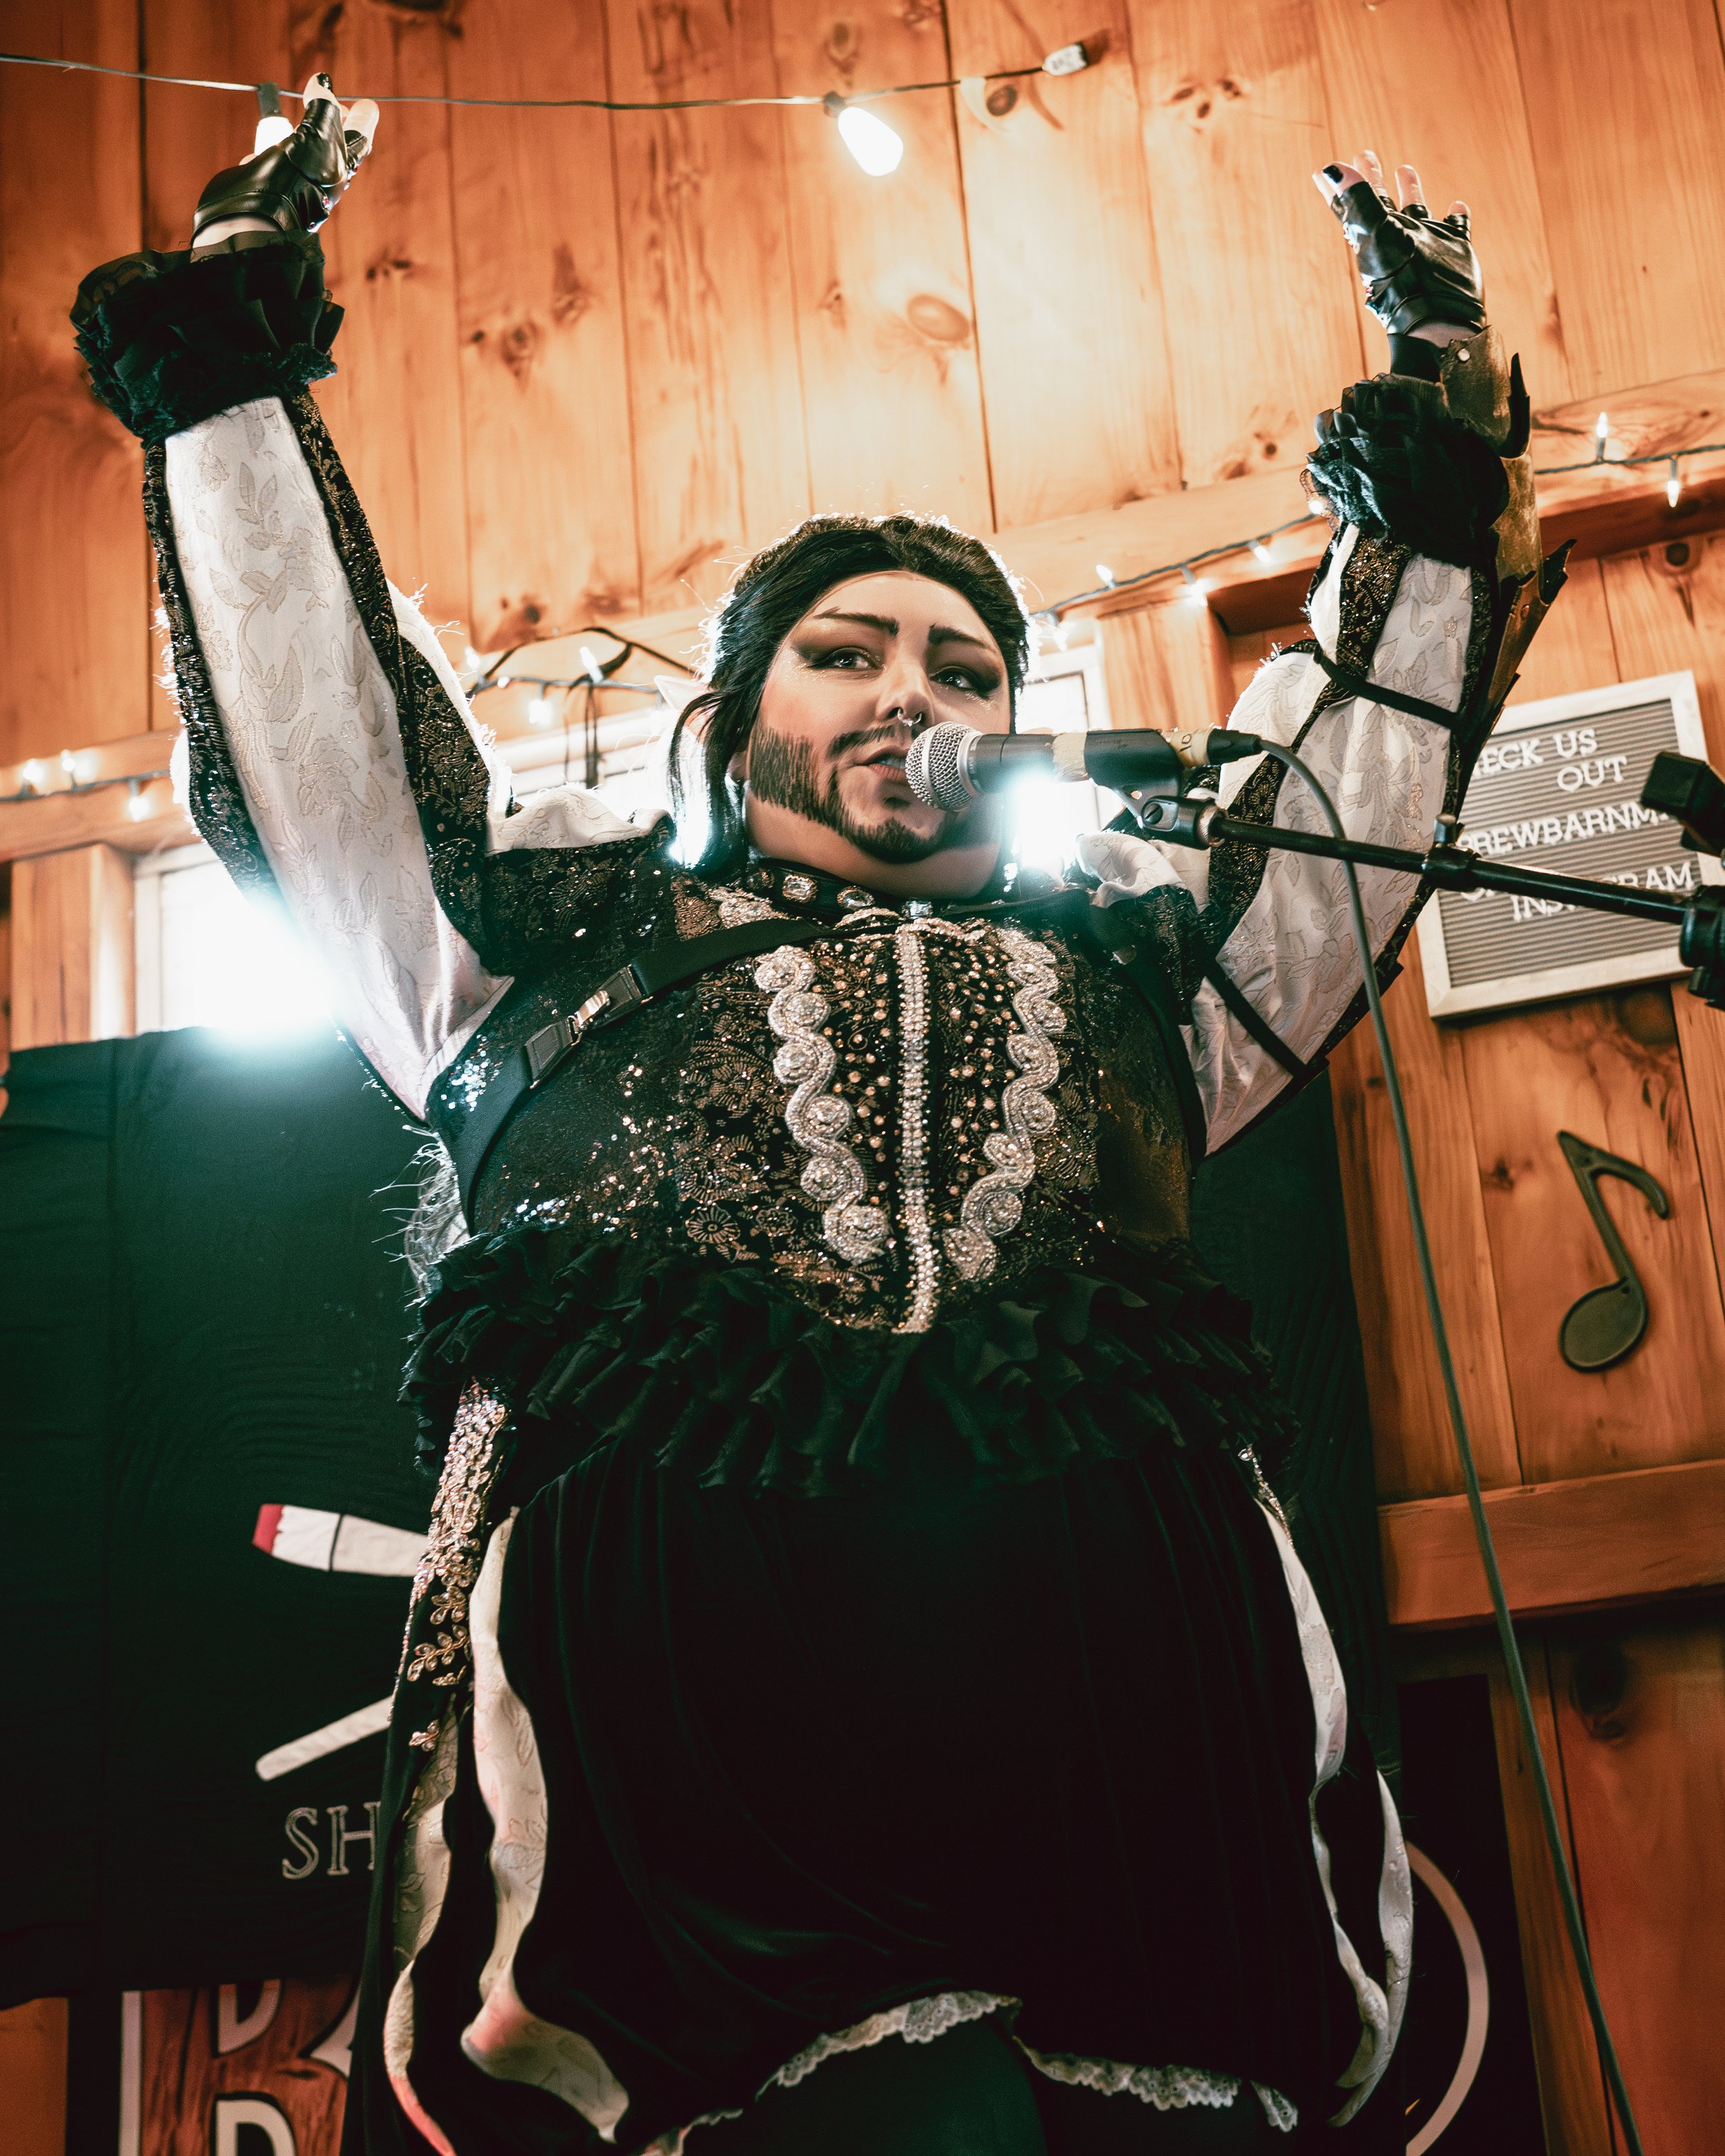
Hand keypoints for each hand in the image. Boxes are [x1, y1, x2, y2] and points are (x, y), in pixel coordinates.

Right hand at [193, 74, 378, 247]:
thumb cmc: (298, 176)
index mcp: (343, 163)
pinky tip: (263, 152)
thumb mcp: (319, 132)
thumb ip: (323, 107)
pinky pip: (277, 164)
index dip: (363, 118)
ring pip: (305, 152)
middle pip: (335, 144)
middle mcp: (325, 174)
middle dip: (336, 124)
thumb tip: (322, 83)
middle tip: (338, 107)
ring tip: (297, 121)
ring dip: (303, 136)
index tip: (368, 104)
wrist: (262, 215)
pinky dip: (272, 154)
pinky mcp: (273, 184)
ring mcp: (299, 180)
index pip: (360, 136)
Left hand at [1313, 151, 1481, 341]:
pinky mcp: (1455, 253)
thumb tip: (1331, 170)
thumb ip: (1357, 204)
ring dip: (1410, 190)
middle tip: (1365, 155)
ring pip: (1416, 210)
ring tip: (1405, 168)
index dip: (1343, 185)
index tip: (1329, 166)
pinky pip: (1456, 228)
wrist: (1438, 323)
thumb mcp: (1377, 236)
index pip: (1356, 202)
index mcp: (1378, 234)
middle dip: (1372, 180)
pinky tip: (1457, 204)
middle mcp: (1400, 238)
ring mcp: (1428, 245)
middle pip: (1382, 203)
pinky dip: (1456, 215)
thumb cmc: (1404, 283)